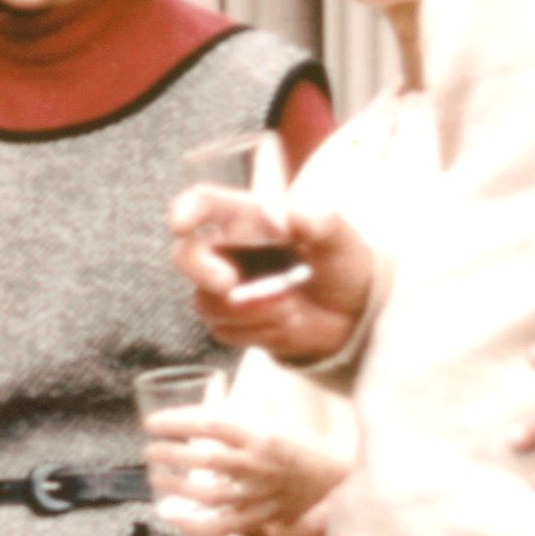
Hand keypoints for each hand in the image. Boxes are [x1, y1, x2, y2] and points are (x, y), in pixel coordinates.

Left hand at [142, 408, 349, 535]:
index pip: (213, 424)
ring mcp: (259, 494)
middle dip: (171, 455)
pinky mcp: (260, 517)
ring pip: (210, 495)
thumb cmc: (297, 447)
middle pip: (206, 460)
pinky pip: (224, 526)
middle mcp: (259, 464)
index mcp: (263, 434)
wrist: (334, 483)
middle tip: (150, 450)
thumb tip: (212, 379)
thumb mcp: (272, 420)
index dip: (178, 422)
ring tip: (156, 478)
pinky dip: (196, 525)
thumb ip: (239, 405)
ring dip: (176, 488)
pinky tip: (175, 516)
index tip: (151, 422)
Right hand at [172, 177, 373, 363]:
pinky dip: (261, 329)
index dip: (187, 209)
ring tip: (291, 305)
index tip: (181, 224)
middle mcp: (228, 252)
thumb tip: (285, 217)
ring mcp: (226, 289)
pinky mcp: (232, 322)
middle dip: (201, 270)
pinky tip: (287, 321)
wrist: (353, 311)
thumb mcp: (339, 236)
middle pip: (186, 255)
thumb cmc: (340, 262)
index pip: (206, 204)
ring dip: (252, 308)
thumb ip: (315, 220)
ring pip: (207, 302)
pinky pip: (226, 331)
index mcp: (247, 220)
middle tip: (229, 284)